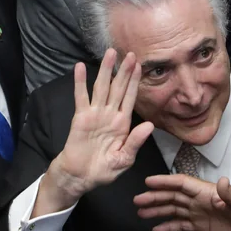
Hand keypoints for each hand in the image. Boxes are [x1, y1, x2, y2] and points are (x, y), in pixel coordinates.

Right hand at [37, 49, 153, 216]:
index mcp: (123, 123)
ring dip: (106, 70)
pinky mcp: (81, 117)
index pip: (131, 98)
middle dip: (124, 71)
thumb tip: (149, 125)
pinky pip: (81, 97)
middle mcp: (110, 114)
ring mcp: (95, 114)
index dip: (135, 82)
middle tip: (130, 53)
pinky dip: (80, 82)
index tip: (140, 66)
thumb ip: (135, 141)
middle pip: (118, 88)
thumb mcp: (124, 159)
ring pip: (102, 88)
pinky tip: (81, 67)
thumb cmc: (104, 170)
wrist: (81, 177)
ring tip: (110, 53)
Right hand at [134, 175, 230, 230]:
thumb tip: (221, 181)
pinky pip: (180, 225)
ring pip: (173, 209)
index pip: (181, 184)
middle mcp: (199, 200)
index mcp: (206, 192)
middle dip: (155, 197)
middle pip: (173, 196)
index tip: (148, 182)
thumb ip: (230, 193)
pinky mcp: (200, 226)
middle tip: (137, 200)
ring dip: (157, 210)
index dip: (165, 182)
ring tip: (140, 213)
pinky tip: (156, 230)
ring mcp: (198, 213)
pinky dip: (168, 226)